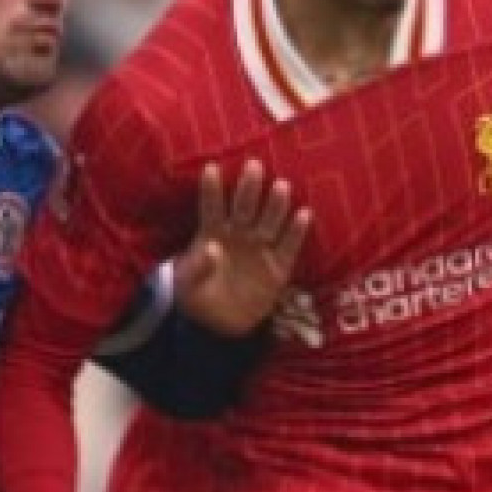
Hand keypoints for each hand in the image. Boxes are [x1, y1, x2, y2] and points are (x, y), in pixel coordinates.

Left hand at [173, 160, 312, 335]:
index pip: (212, 207)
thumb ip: (198, 266)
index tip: (211, 168)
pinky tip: (303, 214)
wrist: (219, 325)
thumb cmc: (198, 297)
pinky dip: (296, 232)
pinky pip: (289, 246)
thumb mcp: (188, 285)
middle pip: (245, 207)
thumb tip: (212, 248)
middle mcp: (239, 234)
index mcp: (213, 233)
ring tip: (280, 186)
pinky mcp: (278, 267)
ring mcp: (260, 248)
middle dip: (249, 187)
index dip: (212, 190)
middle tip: (254, 166)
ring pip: (269, 221)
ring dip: (275, 204)